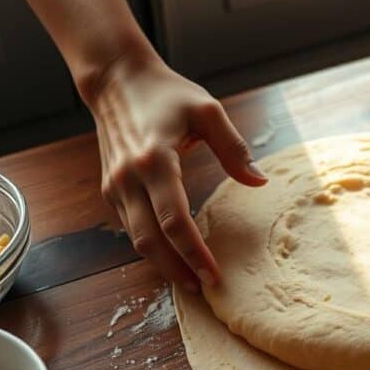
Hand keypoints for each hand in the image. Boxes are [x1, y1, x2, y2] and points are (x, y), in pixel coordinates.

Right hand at [86, 53, 266, 291]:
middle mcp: (129, 177)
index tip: (214, 274)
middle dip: (176, 270)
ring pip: (136, 239)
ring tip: (190, 280)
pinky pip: (130, 227)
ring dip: (162, 264)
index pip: (174, 220)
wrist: (117, 80)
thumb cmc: (166, 93)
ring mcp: (115, 185)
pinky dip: (150, 246)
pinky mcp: (110, 188)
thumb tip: (259, 181)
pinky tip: (171, 256)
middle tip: (203, 289)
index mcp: (155, 159)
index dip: (194, 252)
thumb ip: (234, 147)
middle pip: (150, 240)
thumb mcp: (208, 110)